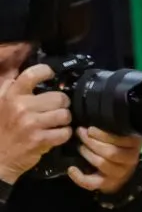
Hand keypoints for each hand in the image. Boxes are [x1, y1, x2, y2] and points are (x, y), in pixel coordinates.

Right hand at [0, 65, 72, 183]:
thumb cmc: (1, 129)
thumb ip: (7, 88)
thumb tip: (16, 73)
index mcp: (11, 96)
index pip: (31, 75)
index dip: (46, 71)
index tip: (51, 74)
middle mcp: (21, 108)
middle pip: (59, 97)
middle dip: (62, 103)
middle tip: (57, 108)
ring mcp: (31, 124)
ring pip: (65, 114)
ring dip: (64, 119)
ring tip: (57, 122)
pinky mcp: (40, 140)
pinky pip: (65, 132)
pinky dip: (64, 134)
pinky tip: (56, 134)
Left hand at [66, 127, 141, 193]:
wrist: (123, 171)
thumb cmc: (119, 146)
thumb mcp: (122, 134)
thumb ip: (114, 127)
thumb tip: (95, 114)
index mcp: (135, 145)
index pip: (121, 140)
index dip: (103, 134)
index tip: (90, 128)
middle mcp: (130, 160)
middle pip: (110, 152)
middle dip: (91, 141)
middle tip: (80, 133)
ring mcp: (119, 173)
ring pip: (101, 164)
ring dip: (87, 153)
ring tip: (79, 146)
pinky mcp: (108, 184)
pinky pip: (93, 182)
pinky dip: (80, 177)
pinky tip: (72, 169)